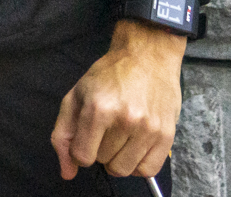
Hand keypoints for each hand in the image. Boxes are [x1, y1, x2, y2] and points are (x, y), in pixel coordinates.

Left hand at [50, 19, 184, 179]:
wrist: (146, 57)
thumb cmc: (108, 76)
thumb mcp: (75, 97)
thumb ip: (63, 135)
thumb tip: (67, 172)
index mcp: (97, 109)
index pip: (82, 156)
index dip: (81, 150)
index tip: (87, 137)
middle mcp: (125, 120)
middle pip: (104, 162)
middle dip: (100, 149)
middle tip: (106, 129)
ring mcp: (148, 129)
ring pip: (125, 169)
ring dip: (119, 158)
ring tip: (121, 136)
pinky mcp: (167, 135)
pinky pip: (148, 170)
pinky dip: (138, 164)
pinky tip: (134, 146)